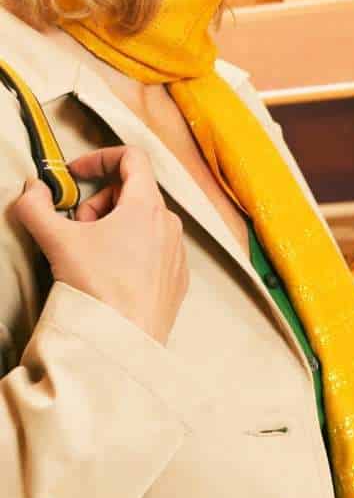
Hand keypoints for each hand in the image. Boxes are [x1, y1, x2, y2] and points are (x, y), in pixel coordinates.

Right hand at [13, 146, 188, 344]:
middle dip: (100, 202)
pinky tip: (111, 274)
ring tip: (92, 254)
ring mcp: (178, 251)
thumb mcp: (57, 241)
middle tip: (77, 226)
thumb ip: (35, 207)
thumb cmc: (96, 286)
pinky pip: (155, 250)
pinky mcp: (178, 277)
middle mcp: (170, 224)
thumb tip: (31, 189)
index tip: (76, 174)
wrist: (122, 339)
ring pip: (144, 222)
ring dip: (115, 226)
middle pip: (134, 192)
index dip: (100, 157)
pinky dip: (131, 250)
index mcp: (147, 206)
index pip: (133, 158)